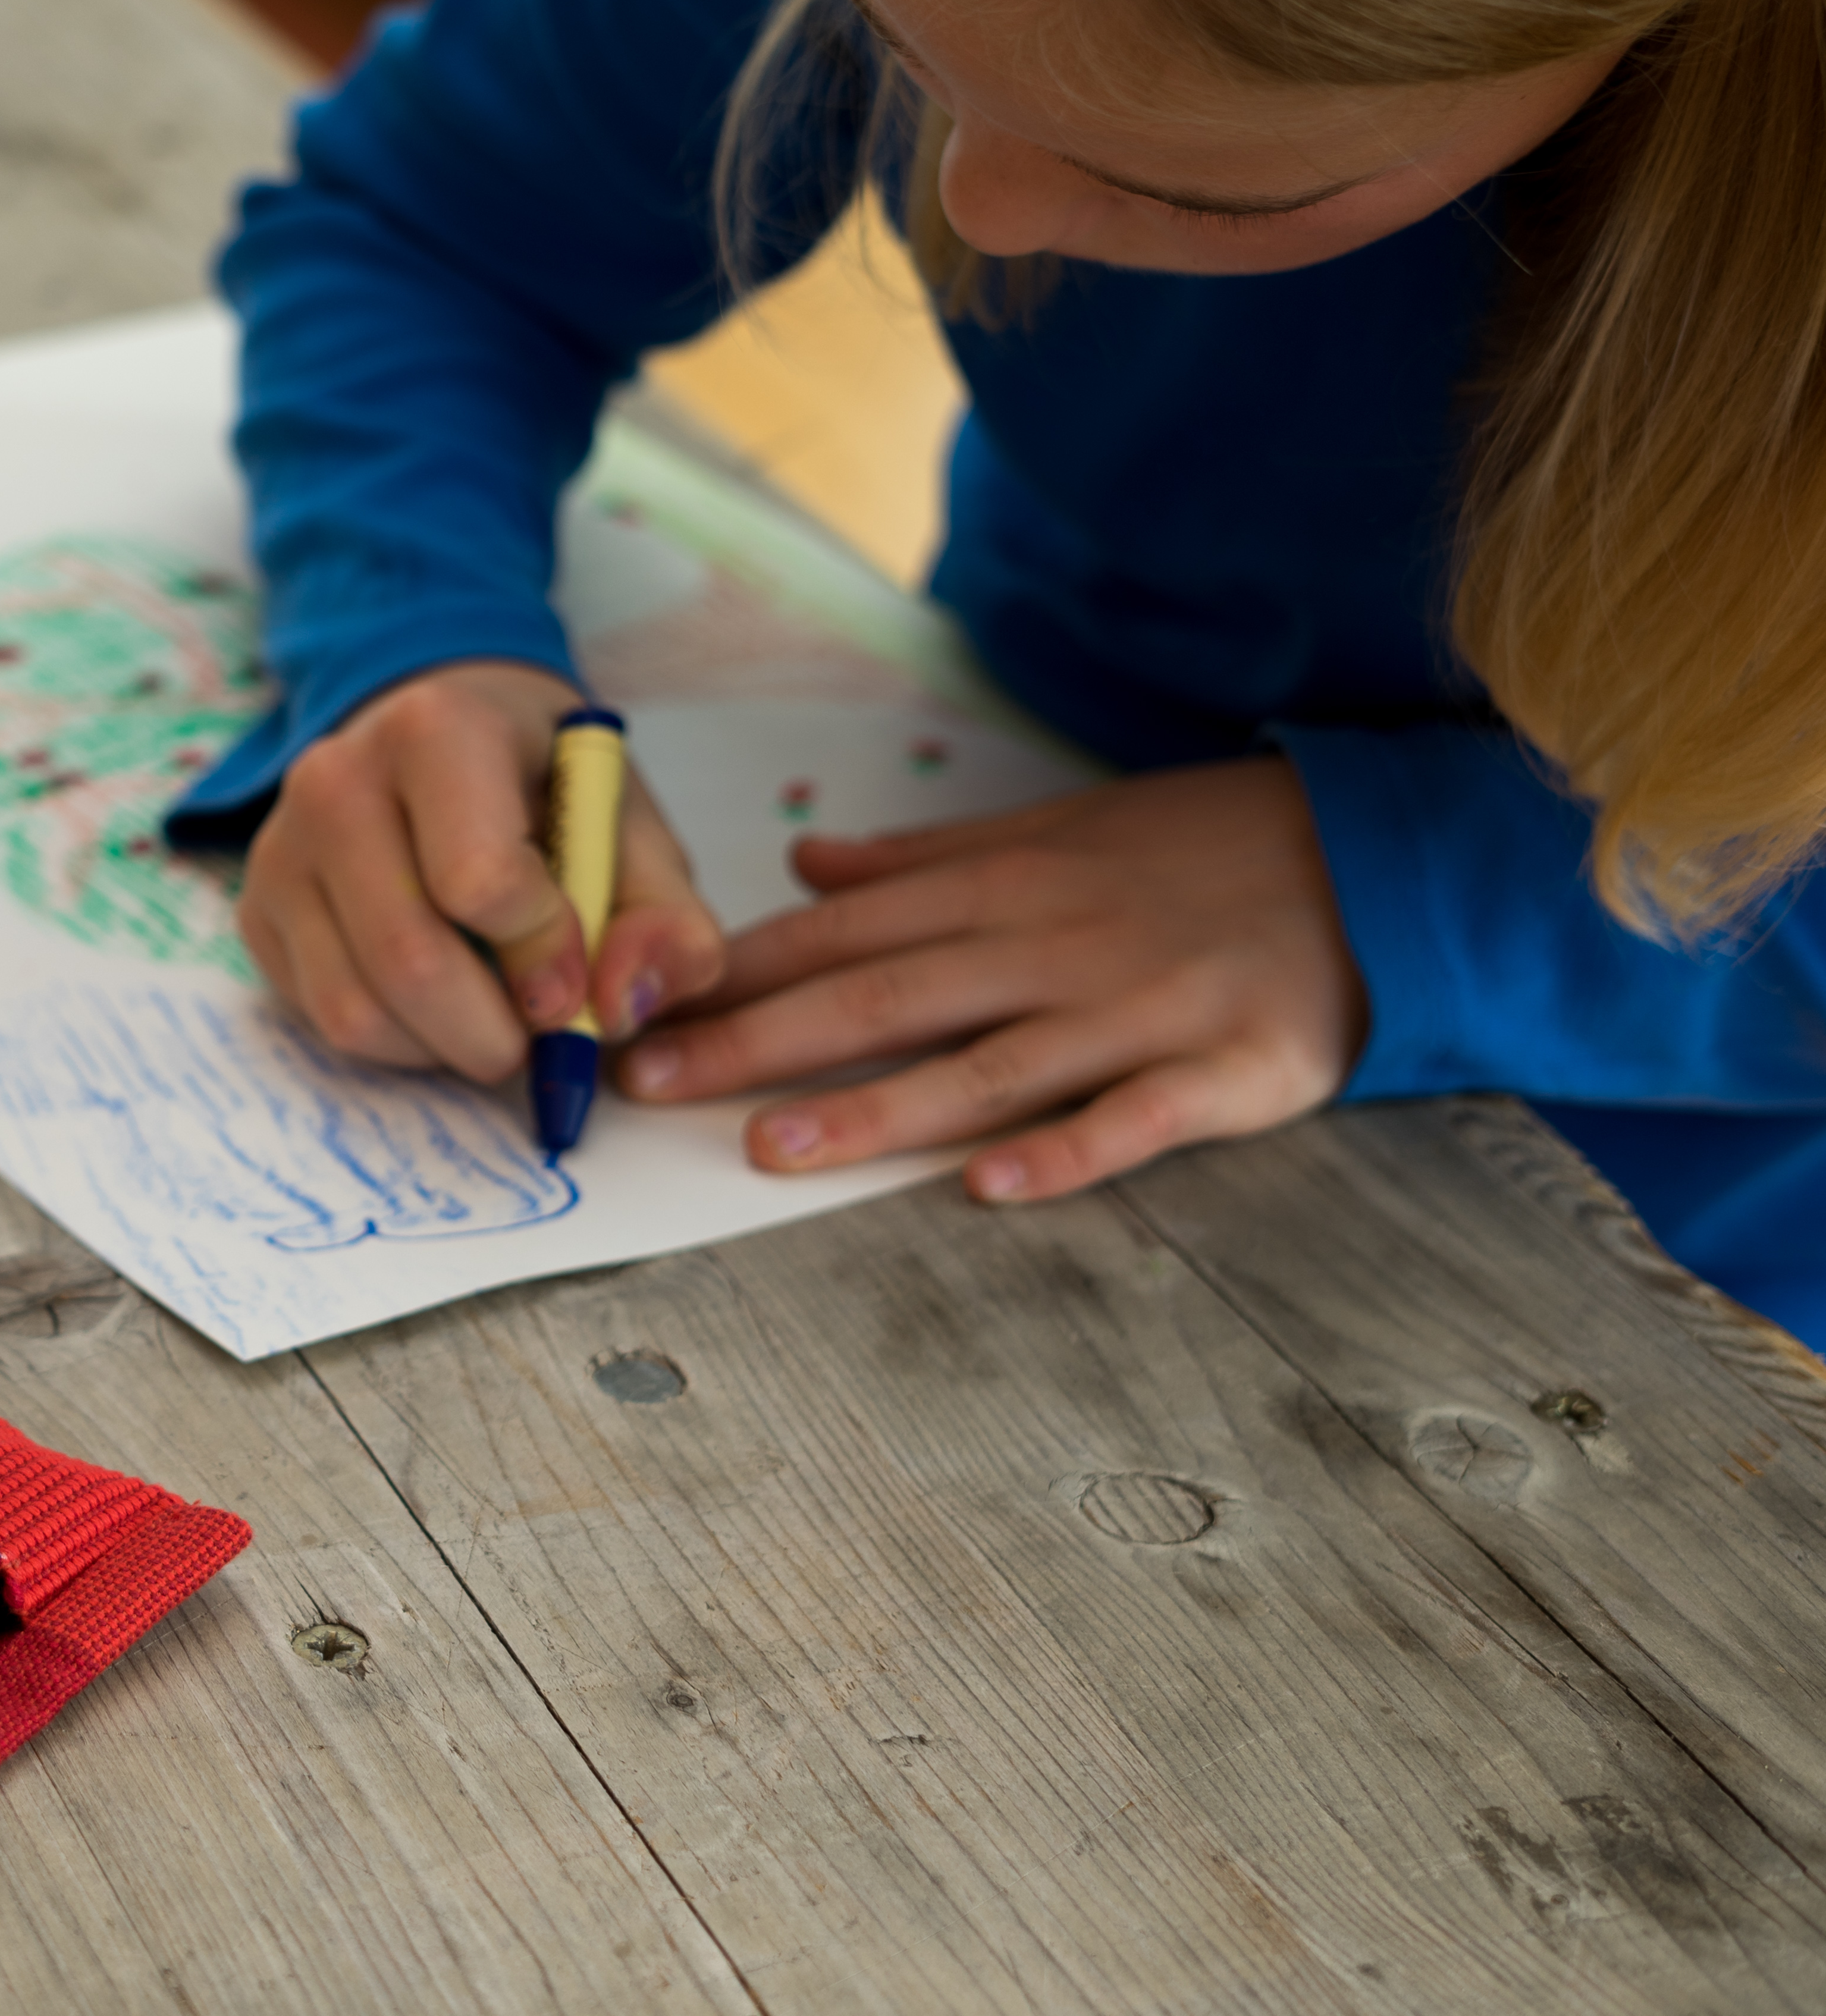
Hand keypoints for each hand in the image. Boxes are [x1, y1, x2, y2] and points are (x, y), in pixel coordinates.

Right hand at [239, 661, 727, 1082]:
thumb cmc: (544, 787)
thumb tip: (620, 1011)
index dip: (545, 958)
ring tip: (492, 1022)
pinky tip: (435, 1005)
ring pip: (355, 1009)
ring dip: (443, 1049)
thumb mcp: (632, 832)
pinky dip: (394, 1043)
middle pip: (409, 959)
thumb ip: (664, 921)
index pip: (479, 882)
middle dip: (494, 1034)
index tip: (576, 983)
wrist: (442, 736)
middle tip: (540, 1039)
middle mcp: (337, 779)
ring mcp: (282, 846)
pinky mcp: (258, 908)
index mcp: (438, 731)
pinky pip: (321, 1019)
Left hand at [624, 756, 1368, 1199]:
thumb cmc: (1197, 848)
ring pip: (986, 1065)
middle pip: (885, 996)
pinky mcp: (1224, 1071)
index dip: (736, 971)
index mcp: (1006, 885)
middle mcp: (1055, 945)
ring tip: (770, 1147)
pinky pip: (1131, 1120)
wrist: (1376, 858)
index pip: (843, 930)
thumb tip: (804, 862)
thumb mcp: (1056, 826)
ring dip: (875, 1107)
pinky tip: (987, 1189)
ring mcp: (1138, 1011)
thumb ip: (925, 861)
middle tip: (652, 1083)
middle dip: (759, 1040)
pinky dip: (1062, 1154)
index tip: (640, 1003)